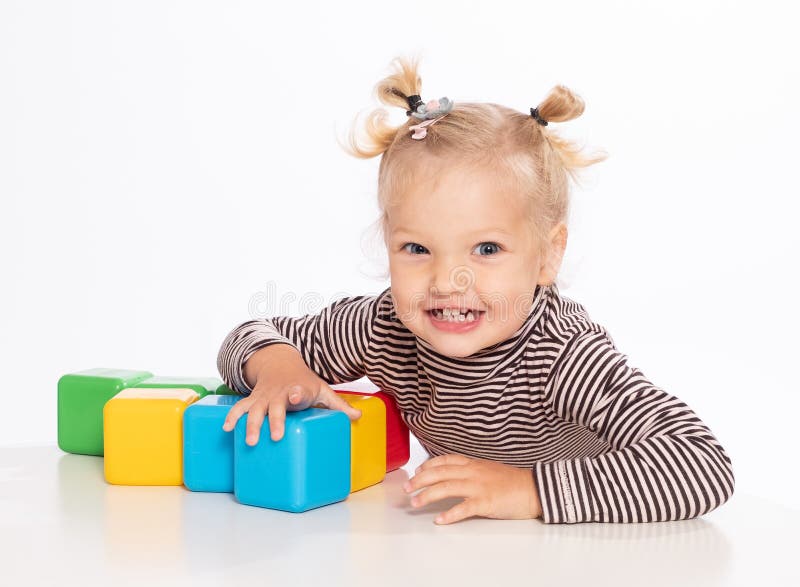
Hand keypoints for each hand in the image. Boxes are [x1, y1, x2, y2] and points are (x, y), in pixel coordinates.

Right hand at [221, 346, 360, 444]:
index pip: (299, 391)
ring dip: (250, 424)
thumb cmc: (304, 383)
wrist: (280, 364)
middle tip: (274, 436)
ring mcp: (264, 397)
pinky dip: (232, 417)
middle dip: (273, 420)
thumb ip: (338, 405)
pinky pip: (239, 408)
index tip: (297, 395)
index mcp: (298, 390)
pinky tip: (227, 429)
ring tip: (249, 441)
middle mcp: (279, 394)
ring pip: (254, 410)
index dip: (298, 393)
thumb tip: (357, 417)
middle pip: (275, 407)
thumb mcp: (322, 389)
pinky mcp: (252, 400)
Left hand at [402, 453, 542, 524]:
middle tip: (406, 488)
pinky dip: (450, 514)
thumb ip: (472, 470)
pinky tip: (439, 520)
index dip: (428, 465)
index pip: (445, 460)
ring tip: (414, 503)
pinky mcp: (486, 502)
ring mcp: (479, 486)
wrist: (535, 488)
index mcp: (474, 464)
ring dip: (427, 495)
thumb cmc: (514, 481)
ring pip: (447, 487)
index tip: (417, 470)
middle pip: (440, 473)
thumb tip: (456, 475)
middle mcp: (473, 472)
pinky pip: (464, 508)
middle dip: (420, 480)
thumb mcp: (490, 469)